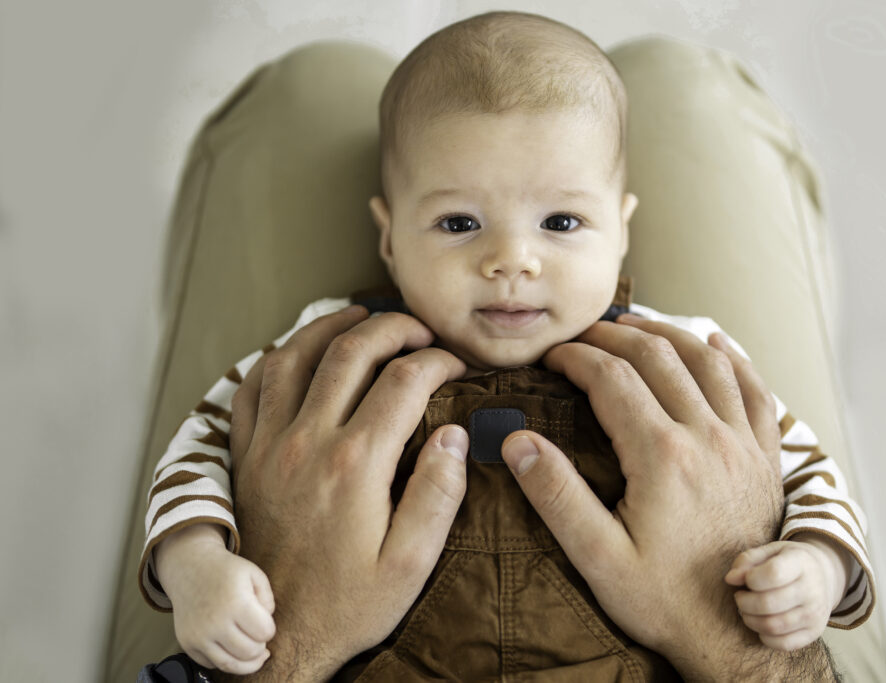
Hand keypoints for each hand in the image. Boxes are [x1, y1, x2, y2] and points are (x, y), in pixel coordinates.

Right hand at [155, 523, 275, 674]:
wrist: (190, 569)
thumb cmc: (226, 572)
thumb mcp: (254, 574)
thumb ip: (269, 599)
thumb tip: (266, 627)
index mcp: (235, 602)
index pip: (264, 633)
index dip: (270, 629)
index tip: (265, 622)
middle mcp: (214, 622)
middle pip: (249, 652)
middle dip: (260, 646)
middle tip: (257, 634)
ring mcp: (198, 635)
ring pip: (230, 665)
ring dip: (246, 661)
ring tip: (251, 649)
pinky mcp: (187, 643)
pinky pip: (212, 664)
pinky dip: (225, 659)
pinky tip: (230, 646)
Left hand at [226, 306, 468, 681]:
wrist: (277, 635)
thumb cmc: (348, 605)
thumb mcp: (410, 565)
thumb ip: (438, 495)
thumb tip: (455, 436)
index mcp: (356, 464)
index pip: (405, 382)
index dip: (438, 363)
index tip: (456, 367)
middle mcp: (308, 442)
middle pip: (350, 352)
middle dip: (391, 327)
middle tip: (417, 330)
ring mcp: (270, 447)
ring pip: (294, 357)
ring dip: (329, 326)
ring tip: (357, 315)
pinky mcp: (246, 459)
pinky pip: (251, 390)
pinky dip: (274, 359)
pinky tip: (296, 354)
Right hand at [500, 317, 834, 679]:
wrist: (737, 632)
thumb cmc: (666, 600)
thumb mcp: (599, 558)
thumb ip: (557, 496)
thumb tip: (517, 442)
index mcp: (662, 456)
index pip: (611, 378)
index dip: (576, 357)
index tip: (552, 358)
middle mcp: (708, 437)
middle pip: (658, 356)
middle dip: (614, 335)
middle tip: (583, 335)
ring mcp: (742, 444)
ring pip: (707, 361)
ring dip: (668, 333)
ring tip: (635, 325)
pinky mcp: (764, 458)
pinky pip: (756, 390)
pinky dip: (733, 359)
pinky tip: (715, 344)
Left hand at [725, 536, 846, 650]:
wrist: (822, 576)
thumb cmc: (786, 562)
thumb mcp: (769, 552)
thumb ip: (746, 561)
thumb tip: (730, 579)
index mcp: (801, 563)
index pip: (773, 574)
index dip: (750, 578)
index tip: (746, 579)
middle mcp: (812, 590)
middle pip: (768, 604)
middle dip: (744, 602)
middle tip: (740, 597)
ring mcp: (815, 614)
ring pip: (773, 626)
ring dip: (750, 620)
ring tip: (747, 610)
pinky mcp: (814, 632)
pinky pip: (783, 643)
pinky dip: (765, 636)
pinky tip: (761, 623)